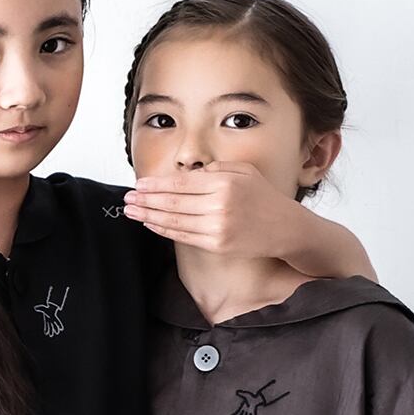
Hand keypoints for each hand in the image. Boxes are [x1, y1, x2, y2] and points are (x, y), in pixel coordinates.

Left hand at [123, 164, 308, 263]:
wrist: (285, 228)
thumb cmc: (264, 197)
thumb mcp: (244, 171)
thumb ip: (215, 169)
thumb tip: (186, 173)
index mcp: (224, 183)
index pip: (180, 183)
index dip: (155, 184)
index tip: (139, 184)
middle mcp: (220, 205)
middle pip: (172, 202)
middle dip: (145, 200)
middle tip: (127, 198)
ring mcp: (218, 227)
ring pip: (174, 221)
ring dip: (148, 216)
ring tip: (132, 211)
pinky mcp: (217, 245)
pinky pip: (183, 237)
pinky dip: (163, 230)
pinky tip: (151, 224)